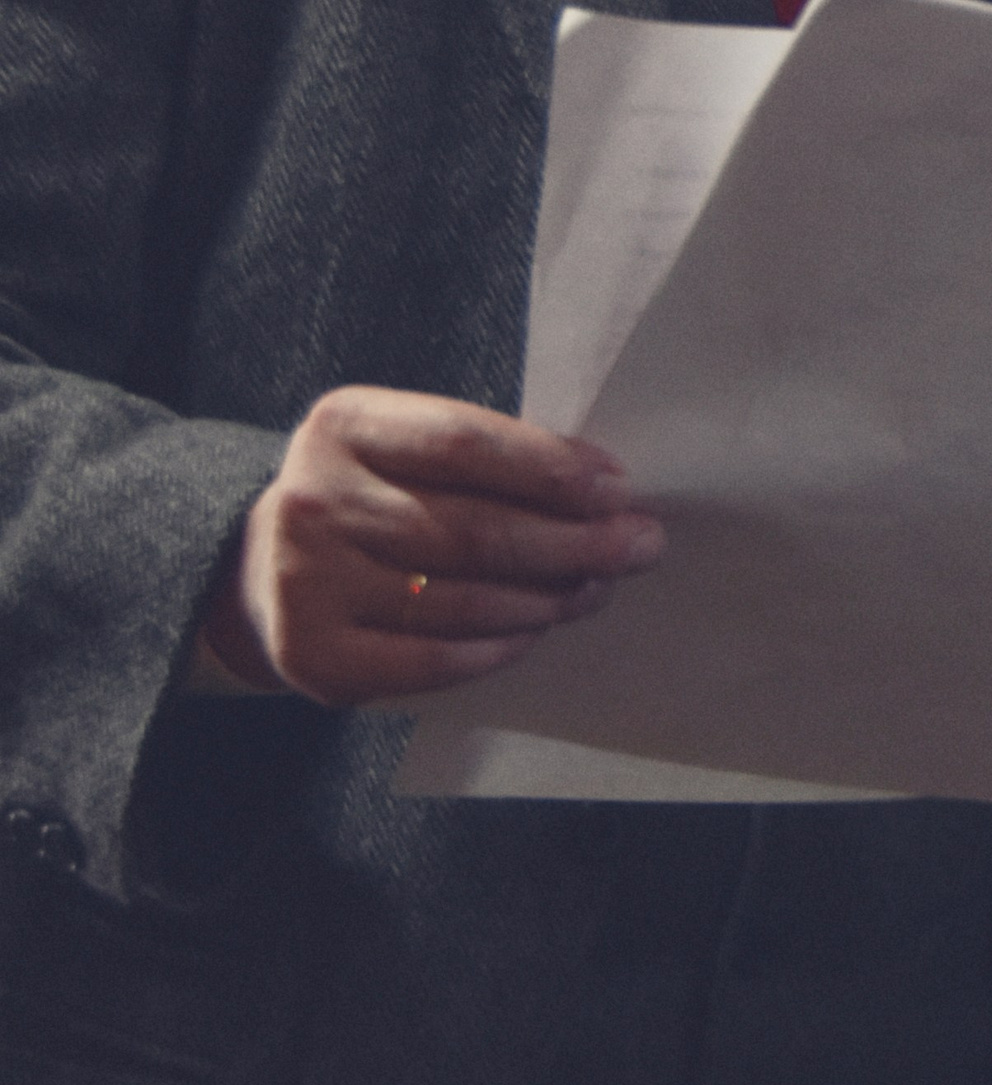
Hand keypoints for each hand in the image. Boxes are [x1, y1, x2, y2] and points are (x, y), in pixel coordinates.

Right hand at [199, 386, 664, 707]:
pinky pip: (433, 658)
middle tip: (639, 546)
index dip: (550, 468)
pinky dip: (498, 647)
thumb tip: (605, 489)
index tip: (618, 488)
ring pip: (463, 599)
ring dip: (548, 599)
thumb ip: (488, 459)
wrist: (260, 572)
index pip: (464, 442)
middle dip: (574, 542)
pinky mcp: (313, 653)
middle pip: (474, 529)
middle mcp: (315, 499)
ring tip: (596, 589)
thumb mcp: (406, 451)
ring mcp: (306, 581)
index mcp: (345, 426)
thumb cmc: (371, 500)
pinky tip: (534, 632)